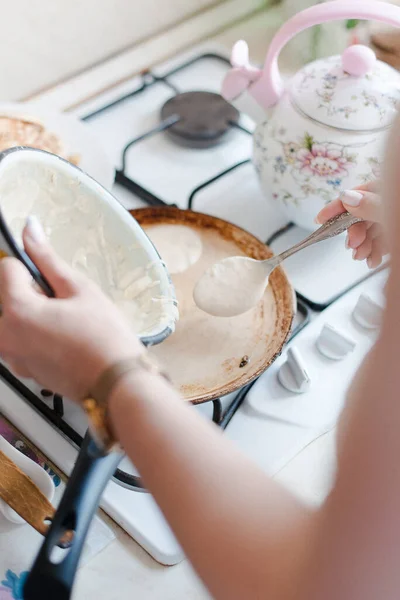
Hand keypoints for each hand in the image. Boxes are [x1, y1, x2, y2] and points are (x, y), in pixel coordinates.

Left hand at [0, 217, 142, 401]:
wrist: (117, 383)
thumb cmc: (105, 339)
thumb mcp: (80, 289)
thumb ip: (47, 258)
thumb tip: (30, 230)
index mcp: (16, 311)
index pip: (8, 268)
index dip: (33, 267)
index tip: (51, 275)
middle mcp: (5, 337)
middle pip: (8, 296)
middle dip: (32, 293)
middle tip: (66, 304)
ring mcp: (14, 357)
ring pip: (16, 319)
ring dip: (35, 315)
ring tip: (69, 323)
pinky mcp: (25, 371)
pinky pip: (23, 342)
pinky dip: (39, 336)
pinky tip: (67, 341)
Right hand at [316, 180, 386, 268]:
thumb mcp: (390, 212)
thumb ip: (371, 205)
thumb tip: (346, 197)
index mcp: (388, 190)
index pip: (358, 193)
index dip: (337, 206)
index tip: (319, 219)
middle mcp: (389, 204)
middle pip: (363, 214)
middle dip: (353, 232)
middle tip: (352, 245)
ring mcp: (393, 219)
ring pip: (371, 230)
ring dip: (362, 245)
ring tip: (361, 256)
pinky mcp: (396, 234)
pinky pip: (382, 241)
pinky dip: (374, 252)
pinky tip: (372, 260)